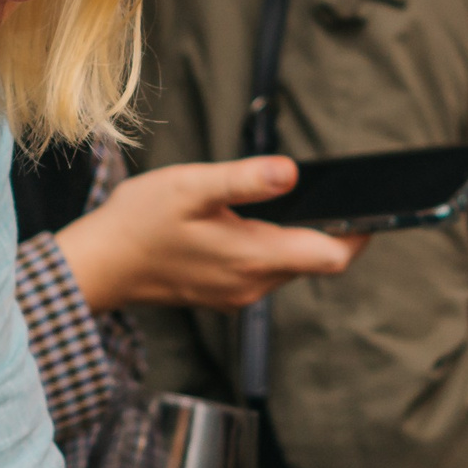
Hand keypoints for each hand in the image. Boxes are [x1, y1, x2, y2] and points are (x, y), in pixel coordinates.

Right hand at [55, 157, 367, 313]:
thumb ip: (245, 180)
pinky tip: (252, 222)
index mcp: (254, 258)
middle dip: (333, 229)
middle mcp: (253, 286)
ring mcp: (237, 295)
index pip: (334, 255)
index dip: (360, 231)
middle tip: (339, 192)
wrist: (96, 267)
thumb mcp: (191, 187)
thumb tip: (294, 173)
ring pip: (291, 266)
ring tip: (293, 200)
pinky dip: (273, 247)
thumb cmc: (138, 223)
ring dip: (299, 237)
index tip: (371, 204)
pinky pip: (264, 272)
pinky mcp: (222, 294)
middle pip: (317, 261)